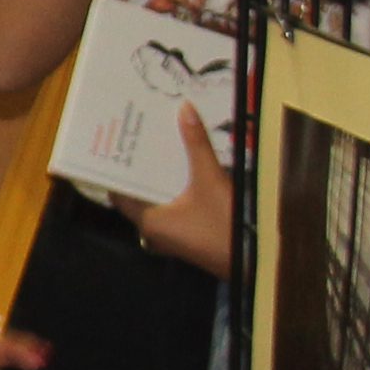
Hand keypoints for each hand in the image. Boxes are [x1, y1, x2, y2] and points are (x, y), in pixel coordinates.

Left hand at [126, 104, 234, 274]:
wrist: (254, 260)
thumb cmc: (223, 225)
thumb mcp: (210, 179)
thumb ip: (196, 144)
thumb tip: (184, 110)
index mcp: (148, 220)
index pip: (118, 192)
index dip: (115, 167)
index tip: (115, 142)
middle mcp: (153, 229)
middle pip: (138, 191)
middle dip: (140, 165)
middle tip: (138, 134)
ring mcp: (171, 234)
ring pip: (157, 198)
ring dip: (158, 175)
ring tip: (159, 143)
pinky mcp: (186, 233)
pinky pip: (172, 205)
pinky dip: (173, 186)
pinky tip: (183, 165)